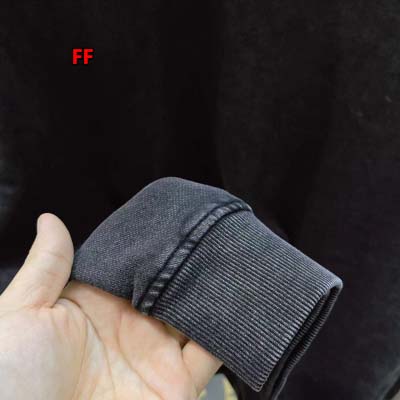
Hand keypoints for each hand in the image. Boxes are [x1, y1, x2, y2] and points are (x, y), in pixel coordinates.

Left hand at [0, 214, 221, 399]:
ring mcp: (154, 356)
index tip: (176, 218)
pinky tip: (235, 304)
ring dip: (210, 292)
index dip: (154, 243)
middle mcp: (130, 326)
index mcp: (97, 304)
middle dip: (189, 262)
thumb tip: (50, 219)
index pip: (134, 265)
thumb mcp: (22, 316)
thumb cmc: (11, 380)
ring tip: (229, 260)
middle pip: (170, 286)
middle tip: (211, 231)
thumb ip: (47, 266)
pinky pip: (210, 355)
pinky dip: (225, 332)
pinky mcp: (175, 387)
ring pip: (195, 315)